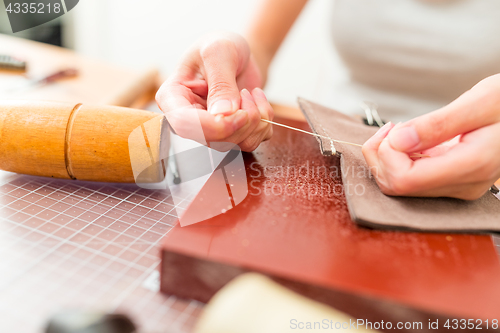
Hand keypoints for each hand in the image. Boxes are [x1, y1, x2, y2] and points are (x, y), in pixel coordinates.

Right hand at [156, 32, 272, 150]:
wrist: (239, 54)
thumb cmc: (221, 46)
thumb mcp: (219, 52)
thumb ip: (220, 82)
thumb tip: (223, 114)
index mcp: (173, 98)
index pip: (185, 125)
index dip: (215, 126)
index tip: (240, 113)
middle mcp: (190, 119)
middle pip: (215, 140)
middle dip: (242, 121)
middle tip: (247, 93)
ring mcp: (211, 130)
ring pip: (237, 144)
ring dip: (256, 120)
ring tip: (251, 93)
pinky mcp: (232, 133)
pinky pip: (253, 141)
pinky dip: (264, 122)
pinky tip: (257, 100)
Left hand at [362, 74, 499, 199]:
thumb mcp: (481, 101)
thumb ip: (437, 124)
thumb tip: (398, 140)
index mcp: (471, 166)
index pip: (404, 180)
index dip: (387, 154)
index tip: (395, 127)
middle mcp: (462, 185)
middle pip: (396, 186)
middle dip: (381, 156)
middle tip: (390, 127)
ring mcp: (457, 187)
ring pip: (399, 186)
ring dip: (387, 158)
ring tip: (398, 130)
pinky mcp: (452, 182)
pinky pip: (411, 179)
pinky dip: (398, 159)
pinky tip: (408, 139)